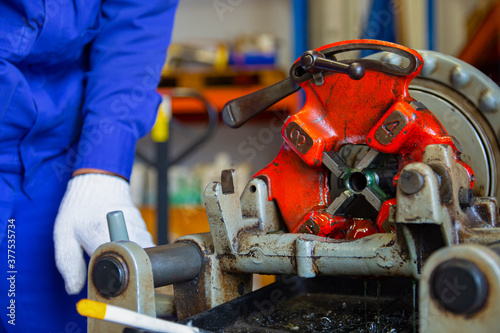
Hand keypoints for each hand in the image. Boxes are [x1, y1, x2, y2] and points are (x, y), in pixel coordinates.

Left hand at [53, 173, 154, 293]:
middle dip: (124, 270)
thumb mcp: (64, 236)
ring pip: (142, 256)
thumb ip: (69, 264)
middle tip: (111, 268)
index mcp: (102, 236)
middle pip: (133, 264)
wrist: (100, 183)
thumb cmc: (79, 208)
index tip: (104, 280)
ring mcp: (139, 230)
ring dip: (132, 260)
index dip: (109, 277)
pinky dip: (137, 250)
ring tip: (117, 254)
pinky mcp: (144, 228)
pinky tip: (124, 244)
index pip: (114, 267)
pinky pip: (145, 247)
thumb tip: (74, 289)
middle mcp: (126, 232)